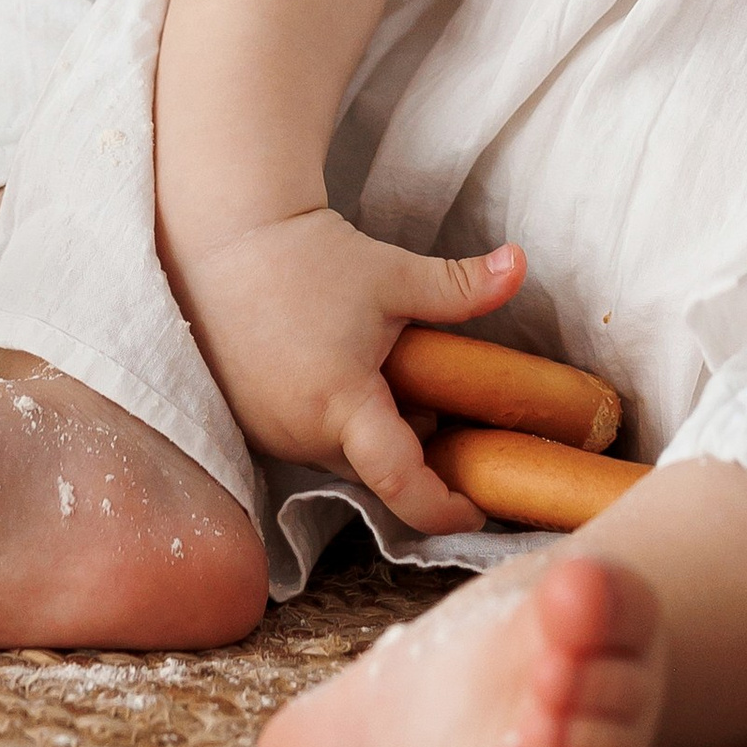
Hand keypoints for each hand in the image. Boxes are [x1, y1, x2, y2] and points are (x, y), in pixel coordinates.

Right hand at [170, 206, 525, 530]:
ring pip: (344, 454)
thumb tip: (522, 265)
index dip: (442, 506)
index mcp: (340, 405)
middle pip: (376, 467)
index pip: (398, 482)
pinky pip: (311, 440)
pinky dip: (341, 421)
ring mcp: (270, 433)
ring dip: (376, 431)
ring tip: (391, 372)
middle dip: (415, 447)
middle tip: (440, 400)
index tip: (476, 507)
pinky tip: (348, 370)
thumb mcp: (392, 274)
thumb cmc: (309, 256)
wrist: (225, 240)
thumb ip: (460, 286)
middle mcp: (300, 434)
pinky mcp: (252, 422)